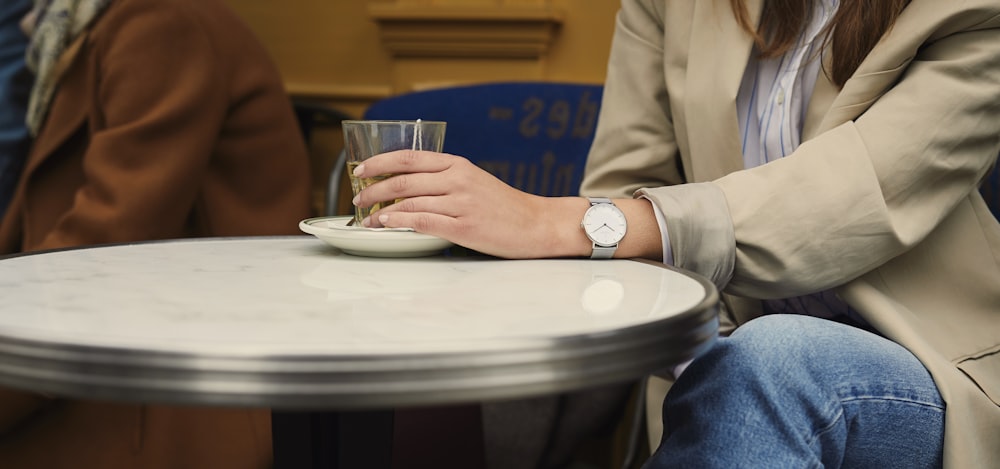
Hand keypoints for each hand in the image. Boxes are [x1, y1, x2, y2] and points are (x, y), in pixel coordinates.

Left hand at [351, 150, 591, 258]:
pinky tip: (386, 223)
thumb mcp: (473, 180)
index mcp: (457, 165)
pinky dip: (399, 221)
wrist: (537, 224)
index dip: (379, 162)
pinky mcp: (464, 227)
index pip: (408, 157)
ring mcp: (461, 204)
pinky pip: (423, 221)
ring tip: (366, 218)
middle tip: (357, 198)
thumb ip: (444, 179)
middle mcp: (457, 180)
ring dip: (381, 210)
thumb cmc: (504, 206)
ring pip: (409, 201)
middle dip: (373, 189)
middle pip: (402, 179)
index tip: (360, 170)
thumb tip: (406, 184)